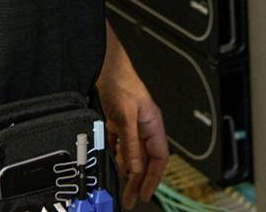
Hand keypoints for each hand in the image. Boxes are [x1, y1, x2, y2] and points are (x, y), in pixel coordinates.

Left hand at [96, 25, 169, 207]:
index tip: (146, 193)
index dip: (154, 178)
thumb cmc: (122, 83)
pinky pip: (121, 146)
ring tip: (122, 189)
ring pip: (133, 155)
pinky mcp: (119, 122)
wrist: (105, 67)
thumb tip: (135, 168)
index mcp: (153, 125)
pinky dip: (118, 158)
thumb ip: (131, 143)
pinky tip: (113, 166)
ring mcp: (132, 125)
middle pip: (146, 160)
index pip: (159, 158)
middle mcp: (144, 127)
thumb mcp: (126, 115)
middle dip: (140, 181)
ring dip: (128, 172)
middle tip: (132, 199)